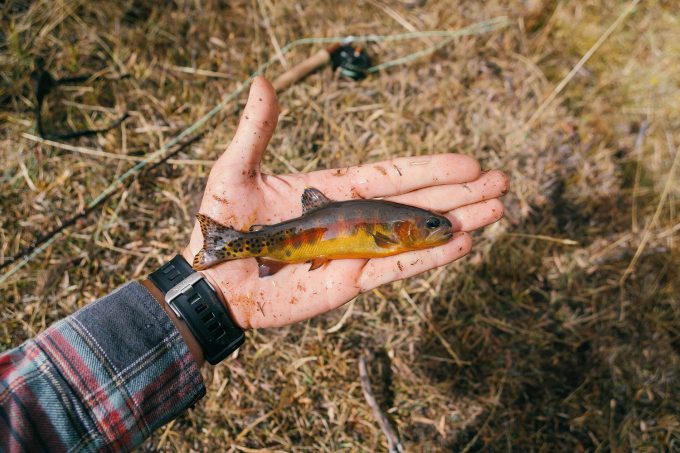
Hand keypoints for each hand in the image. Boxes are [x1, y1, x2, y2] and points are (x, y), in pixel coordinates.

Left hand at [183, 77, 507, 329]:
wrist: (211, 280)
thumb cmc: (220, 224)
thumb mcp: (234, 171)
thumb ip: (256, 132)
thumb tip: (263, 81)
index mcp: (333, 190)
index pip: (392, 175)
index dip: (429, 169)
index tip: (468, 162)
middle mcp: (353, 218)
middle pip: (415, 203)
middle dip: (458, 194)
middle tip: (501, 183)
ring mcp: (355, 251)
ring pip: (415, 236)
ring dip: (455, 224)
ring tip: (497, 211)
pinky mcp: (350, 282)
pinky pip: (396, 269)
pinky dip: (428, 259)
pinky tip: (462, 245)